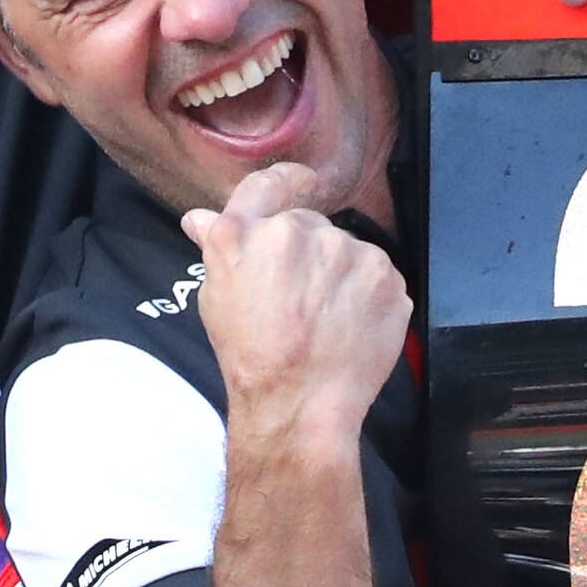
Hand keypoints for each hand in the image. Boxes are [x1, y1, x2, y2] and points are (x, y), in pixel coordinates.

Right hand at [185, 164, 410, 438]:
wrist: (299, 404)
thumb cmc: (250, 356)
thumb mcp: (217, 298)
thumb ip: (218, 248)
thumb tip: (201, 217)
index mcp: (246, 232)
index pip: (269, 183)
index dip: (288, 182)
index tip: (302, 184)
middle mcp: (297, 231)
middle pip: (309, 224)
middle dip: (306, 252)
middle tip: (298, 299)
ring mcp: (347, 251)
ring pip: (345, 250)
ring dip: (339, 274)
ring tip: (324, 319)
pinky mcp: (386, 276)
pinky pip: (376, 275)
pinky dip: (367, 295)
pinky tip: (349, 325)